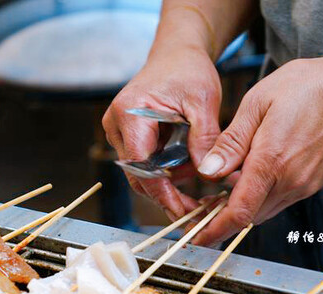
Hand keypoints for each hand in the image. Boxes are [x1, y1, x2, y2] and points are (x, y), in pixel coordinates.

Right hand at [103, 46, 222, 219]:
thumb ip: (204, 138)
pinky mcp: (126, 136)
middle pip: (137, 174)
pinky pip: (143, 163)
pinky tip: (186, 173)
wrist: (175, 53)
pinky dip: (164, 172)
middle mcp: (116, 125)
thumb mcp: (203, 101)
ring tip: (196, 187)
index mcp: (130, 114)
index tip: (182, 210)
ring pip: (139, 172)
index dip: (161, 191)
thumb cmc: (187, 70)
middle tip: (193, 210)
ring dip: (167, 184)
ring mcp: (118, 131)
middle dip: (165, 195)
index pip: (141, 165)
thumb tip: (207, 174)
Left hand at [192, 52, 322, 245]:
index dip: (215, 229)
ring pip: (261, 211)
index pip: (240, 211)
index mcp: (272, 161)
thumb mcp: (256, 103)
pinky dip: (257, 198)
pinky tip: (246, 179)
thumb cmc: (305, 88)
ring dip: (239, 207)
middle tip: (199, 205)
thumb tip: (207, 171)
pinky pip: (276, 201)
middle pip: (247, 215)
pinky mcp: (310, 185)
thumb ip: (231, 142)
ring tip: (219, 190)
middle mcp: (290, 181)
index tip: (197, 239)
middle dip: (221, 218)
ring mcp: (303, 186)